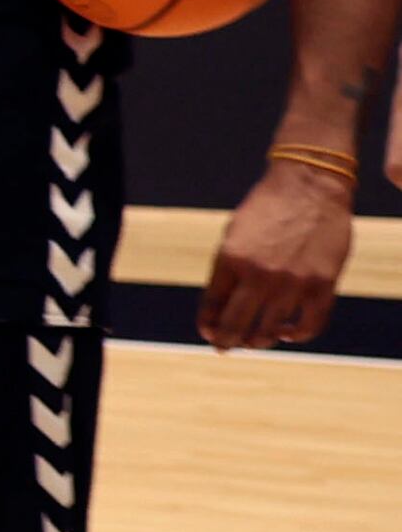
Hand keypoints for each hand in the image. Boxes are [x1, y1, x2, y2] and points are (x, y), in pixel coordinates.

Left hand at [197, 161, 350, 351]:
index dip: (208, 325)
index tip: (209, 333)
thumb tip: (222, 307)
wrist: (309, 185)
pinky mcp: (323, 283)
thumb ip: (228, 269)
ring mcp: (292, 282)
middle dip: (227, 341)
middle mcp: (259, 275)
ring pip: (270, 330)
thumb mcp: (234, 234)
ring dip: (259, 340)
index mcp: (230, 260)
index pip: (212, 306)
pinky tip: (288, 332)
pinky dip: (297, 334)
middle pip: (236, 324)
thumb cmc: (267, 208)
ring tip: (256, 340)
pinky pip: (310, 324)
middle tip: (225, 346)